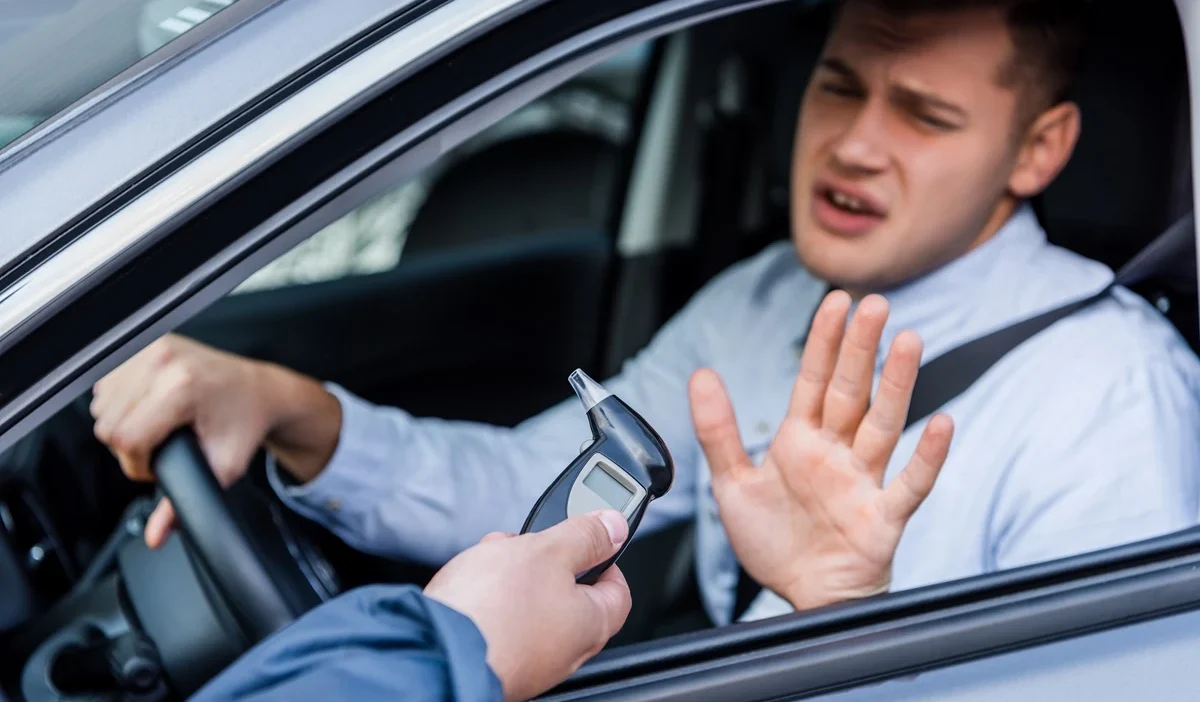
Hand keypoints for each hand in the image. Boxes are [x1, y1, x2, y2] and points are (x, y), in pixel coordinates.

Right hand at [90, 334, 339, 547]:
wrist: (262, 391)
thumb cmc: (246, 423)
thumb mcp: (222, 468)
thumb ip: (185, 504)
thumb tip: (156, 536)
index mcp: (181, 387)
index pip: (124, 438)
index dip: (137, 463)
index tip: (158, 465)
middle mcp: (163, 362)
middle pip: (108, 423)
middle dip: (131, 446)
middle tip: (161, 447)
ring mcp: (152, 348)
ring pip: (102, 403)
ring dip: (123, 422)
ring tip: (157, 427)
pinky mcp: (145, 342)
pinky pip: (108, 382)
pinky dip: (120, 401)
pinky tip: (149, 408)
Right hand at [425, 511, 632, 701]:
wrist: (434, 650)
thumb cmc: (493, 608)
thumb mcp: (547, 550)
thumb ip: (585, 536)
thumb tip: (614, 527)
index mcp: (591, 625)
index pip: (618, 589)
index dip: (606, 557)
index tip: (589, 539)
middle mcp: (566, 653)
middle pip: (571, 598)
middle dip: (548, 563)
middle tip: (530, 544)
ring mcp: (530, 663)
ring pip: (534, 610)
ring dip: (516, 580)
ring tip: (492, 560)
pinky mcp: (496, 665)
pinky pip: (504, 627)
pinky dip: (493, 604)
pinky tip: (473, 588)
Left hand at [689, 291, 953, 610]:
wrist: (799, 596)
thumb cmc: (775, 542)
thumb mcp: (733, 483)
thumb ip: (717, 429)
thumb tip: (701, 374)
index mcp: (801, 441)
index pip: (814, 380)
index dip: (824, 341)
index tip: (836, 301)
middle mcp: (836, 453)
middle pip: (851, 392)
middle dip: (861, 348)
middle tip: (876, 304)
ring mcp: (863, 482)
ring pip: (884, 425)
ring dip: (897, 385)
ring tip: (910, 343)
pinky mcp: (883, 517)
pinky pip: (910, 484)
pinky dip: (928, 457)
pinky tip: (943, 426)